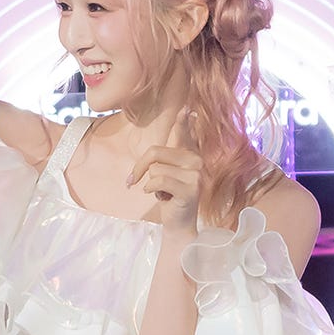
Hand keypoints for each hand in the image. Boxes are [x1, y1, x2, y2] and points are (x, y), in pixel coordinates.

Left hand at [128, 108, 201, 235]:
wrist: (178, 225)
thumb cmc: (169, 197)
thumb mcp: (165, 173)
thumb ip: (165, 156)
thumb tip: (166, 139)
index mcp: (190, 154)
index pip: (185, 133)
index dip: (184, 121)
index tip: (187, 109)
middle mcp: (196, 161)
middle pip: (155, 152)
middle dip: (141, 167)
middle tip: (137, 180)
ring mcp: (196, 175)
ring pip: (155, 169)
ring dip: (151, 184)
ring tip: (164, 193)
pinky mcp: (191, 189)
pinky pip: (158, 181)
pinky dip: (152, 190)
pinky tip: (162, 198)